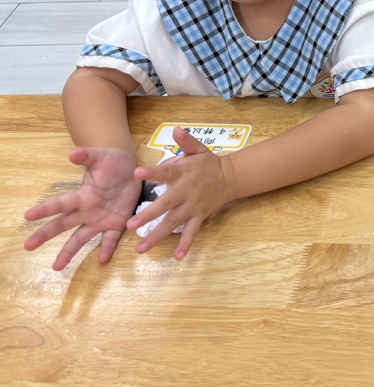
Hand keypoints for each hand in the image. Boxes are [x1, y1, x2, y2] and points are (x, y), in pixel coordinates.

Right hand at [24, 147, 139, 270]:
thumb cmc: (112, 163)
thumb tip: (72, 153)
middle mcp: (87, 211)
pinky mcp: (116, 223)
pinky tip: (102, 260)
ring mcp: (100, 219)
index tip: (27, 216)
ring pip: (81, 238)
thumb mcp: (101, 157)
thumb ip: (87, 156)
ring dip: (69, 252)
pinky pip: (110, 239)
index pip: (61, 204)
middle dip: (45, 235)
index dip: (46, 209)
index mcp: (82, 196)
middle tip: (27, 246)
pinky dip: (106, 249)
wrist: (132, 170)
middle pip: (63, 224)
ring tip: (56, 267)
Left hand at [126, 127, 233, 260]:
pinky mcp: (199, 216)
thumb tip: (175, 129)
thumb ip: (185, 141)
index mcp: (183, 173)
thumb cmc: (208, 163)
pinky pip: (192, 232)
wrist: (230, 177)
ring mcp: (193, 206)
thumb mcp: (198, 148)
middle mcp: (186, 191)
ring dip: (156, 236)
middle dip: (147, 215)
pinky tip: (178, 257)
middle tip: (129, 226)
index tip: (136, 173)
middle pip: (165, 205)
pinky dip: (186, 244)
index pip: (166, 172)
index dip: (152, 173)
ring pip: (173, 223)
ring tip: (140, 248)